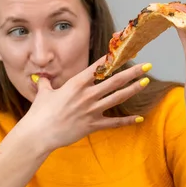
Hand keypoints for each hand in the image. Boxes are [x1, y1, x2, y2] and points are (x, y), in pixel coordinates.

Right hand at [23, 57, 151, 152]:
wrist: (40, 133)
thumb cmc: (40, 112)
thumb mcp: (43, 93)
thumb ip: (46, 83)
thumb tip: (41, 78)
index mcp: (75, 84)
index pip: (97, 68)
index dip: (111, 60)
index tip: (122, 53)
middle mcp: (87, 95)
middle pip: (114, 81)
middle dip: (131, 72)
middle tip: (145, 65)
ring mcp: (91, 110)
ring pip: (117, 97)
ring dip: (133, 89)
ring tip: (146, 82)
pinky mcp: (93, 125)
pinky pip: (113, 122)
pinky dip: (127, 121)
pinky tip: (139, 118)